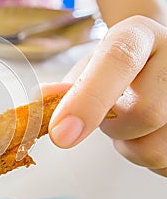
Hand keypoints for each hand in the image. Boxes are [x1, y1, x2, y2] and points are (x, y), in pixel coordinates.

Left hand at [47, 15, 166, 176]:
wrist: (153, 66)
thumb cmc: (116, 71)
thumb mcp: (89, 69)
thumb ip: (67, 87)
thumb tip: (42, 98)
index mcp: (139, 34)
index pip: (119, 59)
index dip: (87, 100)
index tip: (60, 133)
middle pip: (144, 113)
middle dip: (114, 127)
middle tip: (111, 115)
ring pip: (155, 148)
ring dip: (130, 146)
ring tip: (129, 123)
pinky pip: (165, 164)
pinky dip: (148, 157)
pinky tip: (147, 134)